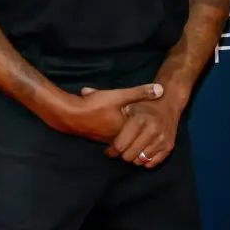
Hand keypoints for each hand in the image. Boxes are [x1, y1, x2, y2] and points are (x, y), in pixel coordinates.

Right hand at [49, 82, 163, 141]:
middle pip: (131, 138)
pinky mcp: (95, 137)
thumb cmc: (95, 106)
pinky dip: (113, 131)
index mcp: (124, 130)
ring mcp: (104, 139)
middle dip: (138, 133)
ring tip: (131, 126)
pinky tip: (110, 121)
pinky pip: (109, 136)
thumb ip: (139, 93)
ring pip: (119, 138)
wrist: (68, 115)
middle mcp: (115, 138)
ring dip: (124, 132)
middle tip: (146, 128)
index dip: (149, 130)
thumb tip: (161, 90)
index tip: (155, 123)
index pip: (142, 134)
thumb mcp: (119, 96)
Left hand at [98, 88, 179, 166]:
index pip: (120, 145)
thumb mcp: (125, 98)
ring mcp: (161, 139)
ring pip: (141, 160)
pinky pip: (154, 162)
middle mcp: (152, 130)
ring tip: (130, 152)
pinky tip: (141, 155)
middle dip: (122, 155)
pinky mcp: (169, 145)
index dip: (112, 150)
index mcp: (139, 120)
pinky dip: (146, 161)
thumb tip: (83, 91)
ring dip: (134, 159)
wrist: (168, 102)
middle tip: (120, 151)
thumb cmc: (142, 103)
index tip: (109, 149)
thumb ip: (104, 96)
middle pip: (129, 156)